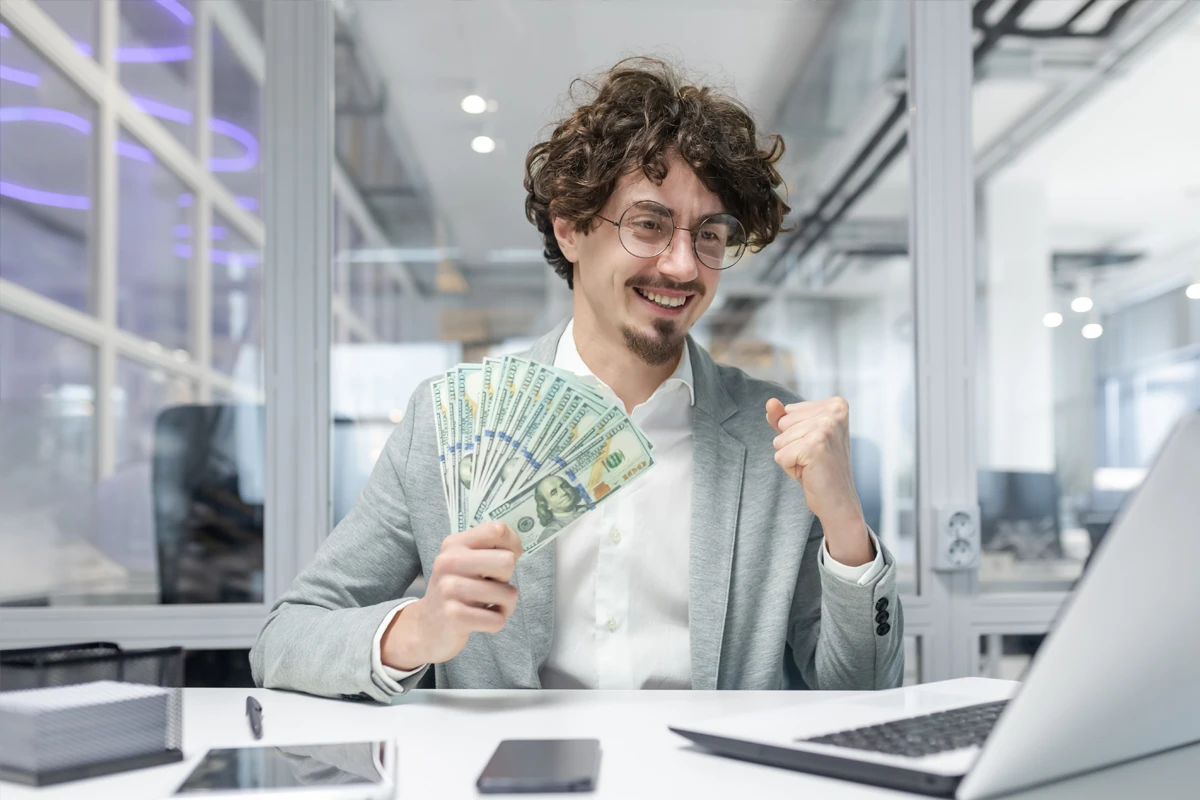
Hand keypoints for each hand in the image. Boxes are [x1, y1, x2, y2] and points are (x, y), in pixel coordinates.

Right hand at [380, 522, 521, 670]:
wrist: (426, 627)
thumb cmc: (457, 591)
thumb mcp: (464, 563)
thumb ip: (489, 549)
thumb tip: (519, 547)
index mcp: (454, 544)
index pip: (497, 530)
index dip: (514, 544)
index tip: (509, 556)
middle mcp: (449, 562)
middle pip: (507, 561)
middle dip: (507, 579)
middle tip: (491, 586)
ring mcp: (449, 589)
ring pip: (508, 594)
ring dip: (505, 605)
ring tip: (488, 606)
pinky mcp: (454, 616)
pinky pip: (498, 619)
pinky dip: (496, 622)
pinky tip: (481, 620)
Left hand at [766, 397, 872, 565]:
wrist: (839, 500)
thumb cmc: (820, 468)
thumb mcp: (800, 437)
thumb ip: (783, 418)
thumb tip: (770, 402)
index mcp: (835, 404)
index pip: (789, 412)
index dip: (795, 434)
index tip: (816, 447)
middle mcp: (833, 412)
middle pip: (783, 424)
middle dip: (791, 444)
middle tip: (814, 458)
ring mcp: (825, 428)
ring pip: (779, 440)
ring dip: (791, 457)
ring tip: (813, 465)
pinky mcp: (815, 446)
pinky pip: (780, 456)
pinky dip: (790, 468)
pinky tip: (810, 472)